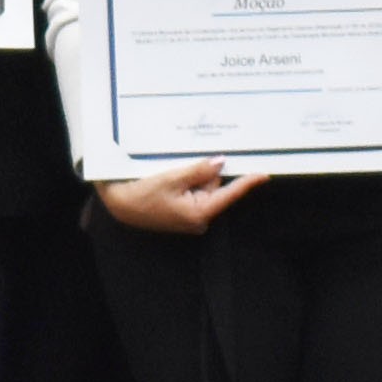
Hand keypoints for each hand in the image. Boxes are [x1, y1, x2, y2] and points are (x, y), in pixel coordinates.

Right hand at [96, 159, 267, 234]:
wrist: (116, 205)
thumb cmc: (140, 194)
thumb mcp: (171, 178)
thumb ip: (198, 170)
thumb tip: (220, 163)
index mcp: (199, 212)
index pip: (229, 194)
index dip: (247, 183)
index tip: (264, 174)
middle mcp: (198, 219)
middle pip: (214, 187)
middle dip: (204, 172)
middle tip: (182, 165)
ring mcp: (190, 217)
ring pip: (202, 187)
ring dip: (192, 175)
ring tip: (169, 173)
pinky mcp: (181, 213)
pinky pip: (192, 192)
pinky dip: (185, 182)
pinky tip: (168, 179)